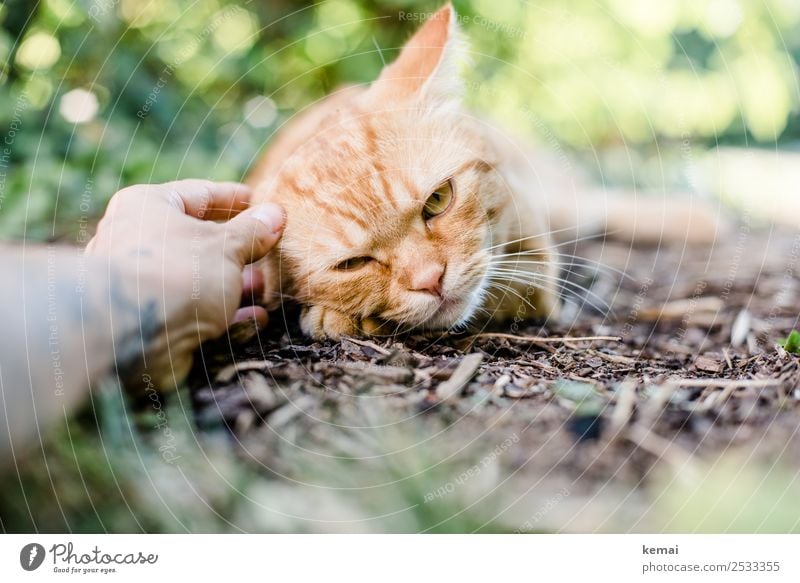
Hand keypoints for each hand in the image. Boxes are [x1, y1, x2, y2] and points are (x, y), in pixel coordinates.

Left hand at [86, 180, 283, 387]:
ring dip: (235, 284)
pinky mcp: (151, 321)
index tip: (260, 201)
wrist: (131, 334)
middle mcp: (139, 242)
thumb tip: (275, 213)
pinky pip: (194, 311)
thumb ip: (253, 231)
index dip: (233, 198)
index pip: (198, 195)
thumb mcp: (226, 245)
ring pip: (198, 279)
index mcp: (148, 207)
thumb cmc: (178, 271)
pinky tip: (255, 317)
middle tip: (269, 248)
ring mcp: (144, 284)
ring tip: (266, 285)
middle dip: (238, 247)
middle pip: (198, 239)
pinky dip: (226, 313)